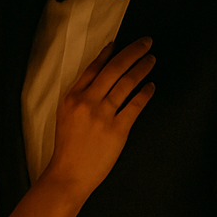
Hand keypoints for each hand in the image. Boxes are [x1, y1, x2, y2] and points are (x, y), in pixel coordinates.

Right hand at [43, 37, 155, 197]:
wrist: (69, 174)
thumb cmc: (68, 148)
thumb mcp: (65, 116)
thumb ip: (80, 97)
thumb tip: (100, 80)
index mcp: (72, 97)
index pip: (93, 67)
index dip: (109, 53)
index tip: (120, 43)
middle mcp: (86, 102)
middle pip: (114, 69)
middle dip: (133, 52)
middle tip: (146, 42)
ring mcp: (102, 115)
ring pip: (126, 83)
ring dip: (142, 68)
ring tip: (151, 60)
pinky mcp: (117, 130)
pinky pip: (135, 106)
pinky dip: (145, 93)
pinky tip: (151, 86)